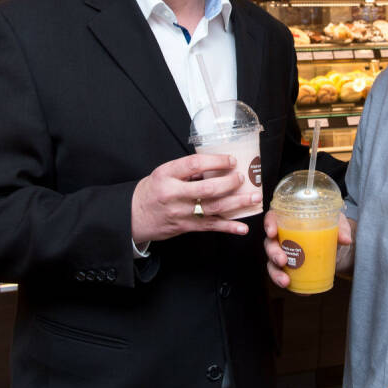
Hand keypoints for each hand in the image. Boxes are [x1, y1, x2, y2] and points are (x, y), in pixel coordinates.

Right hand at [131, 153, 260, 241]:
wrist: (133, 216)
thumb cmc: (152, 191)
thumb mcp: (163, 173)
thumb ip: (186, 171)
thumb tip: (215, 167)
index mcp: (166, 175)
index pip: (193, 164)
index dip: (215, 161)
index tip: (231, 160)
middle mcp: (173, 194)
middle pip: (207, 188)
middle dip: (230, 183)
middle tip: (242, 178)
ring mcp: (180, 213)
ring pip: (213, 208)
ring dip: (237, 203)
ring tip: (253, 197)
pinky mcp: (186, 227)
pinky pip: (211, 227)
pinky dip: (229, 227)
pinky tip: (242, 227)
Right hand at [264, 210, 353, 288]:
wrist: (336, 249)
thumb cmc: (331, 229)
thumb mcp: (338, 224)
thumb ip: (342, 227)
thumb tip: (345, 239)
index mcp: (288, 221)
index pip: (272, 218)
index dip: (268, 224)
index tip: (272, 232)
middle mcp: (282, 238)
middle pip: (269, 243)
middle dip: (273, 253)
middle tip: (282, 260)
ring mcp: (284, 255)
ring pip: (272, 263)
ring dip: (276, 273)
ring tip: (285, 281)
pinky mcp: (291, 270)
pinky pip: (286, 278)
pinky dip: (293, 287)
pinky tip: (302, 292)